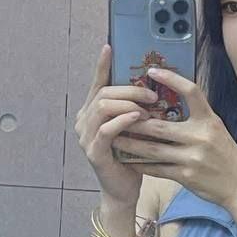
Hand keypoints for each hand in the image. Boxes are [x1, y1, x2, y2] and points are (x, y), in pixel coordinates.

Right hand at [74, 44, 160, 206]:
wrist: (123, 190)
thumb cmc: (132, 157)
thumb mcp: (134, 128)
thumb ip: (135, 108)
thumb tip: (153, 86)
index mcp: (91, 112)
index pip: (97, 84)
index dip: (102, 65)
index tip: (109, 47)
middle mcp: (84, 121)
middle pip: (103, 93)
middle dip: (129, 89)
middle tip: (152, 94)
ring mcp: (86, 137)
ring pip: (103, 108)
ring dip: (128, 104)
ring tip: (148, 107)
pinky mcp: (94, 152)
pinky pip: (106, 130)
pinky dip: (123, 121)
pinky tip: (138, 117)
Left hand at [110, 67, 236, 210]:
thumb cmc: (227, 156)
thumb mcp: (217, 130)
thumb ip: (197, 118)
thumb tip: (171, 102)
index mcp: (210, 120)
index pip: (191, 92)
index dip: (171, 79)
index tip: (152, 71)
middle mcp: (201, 136)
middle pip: (159, 126)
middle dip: (134, 122)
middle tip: (116, 115)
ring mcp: (192, 158)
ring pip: (152, 149)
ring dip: (130, 144)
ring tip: (114, 138)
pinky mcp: (186, 176)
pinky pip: (157, 169)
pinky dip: (141, 164)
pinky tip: (128, 160)